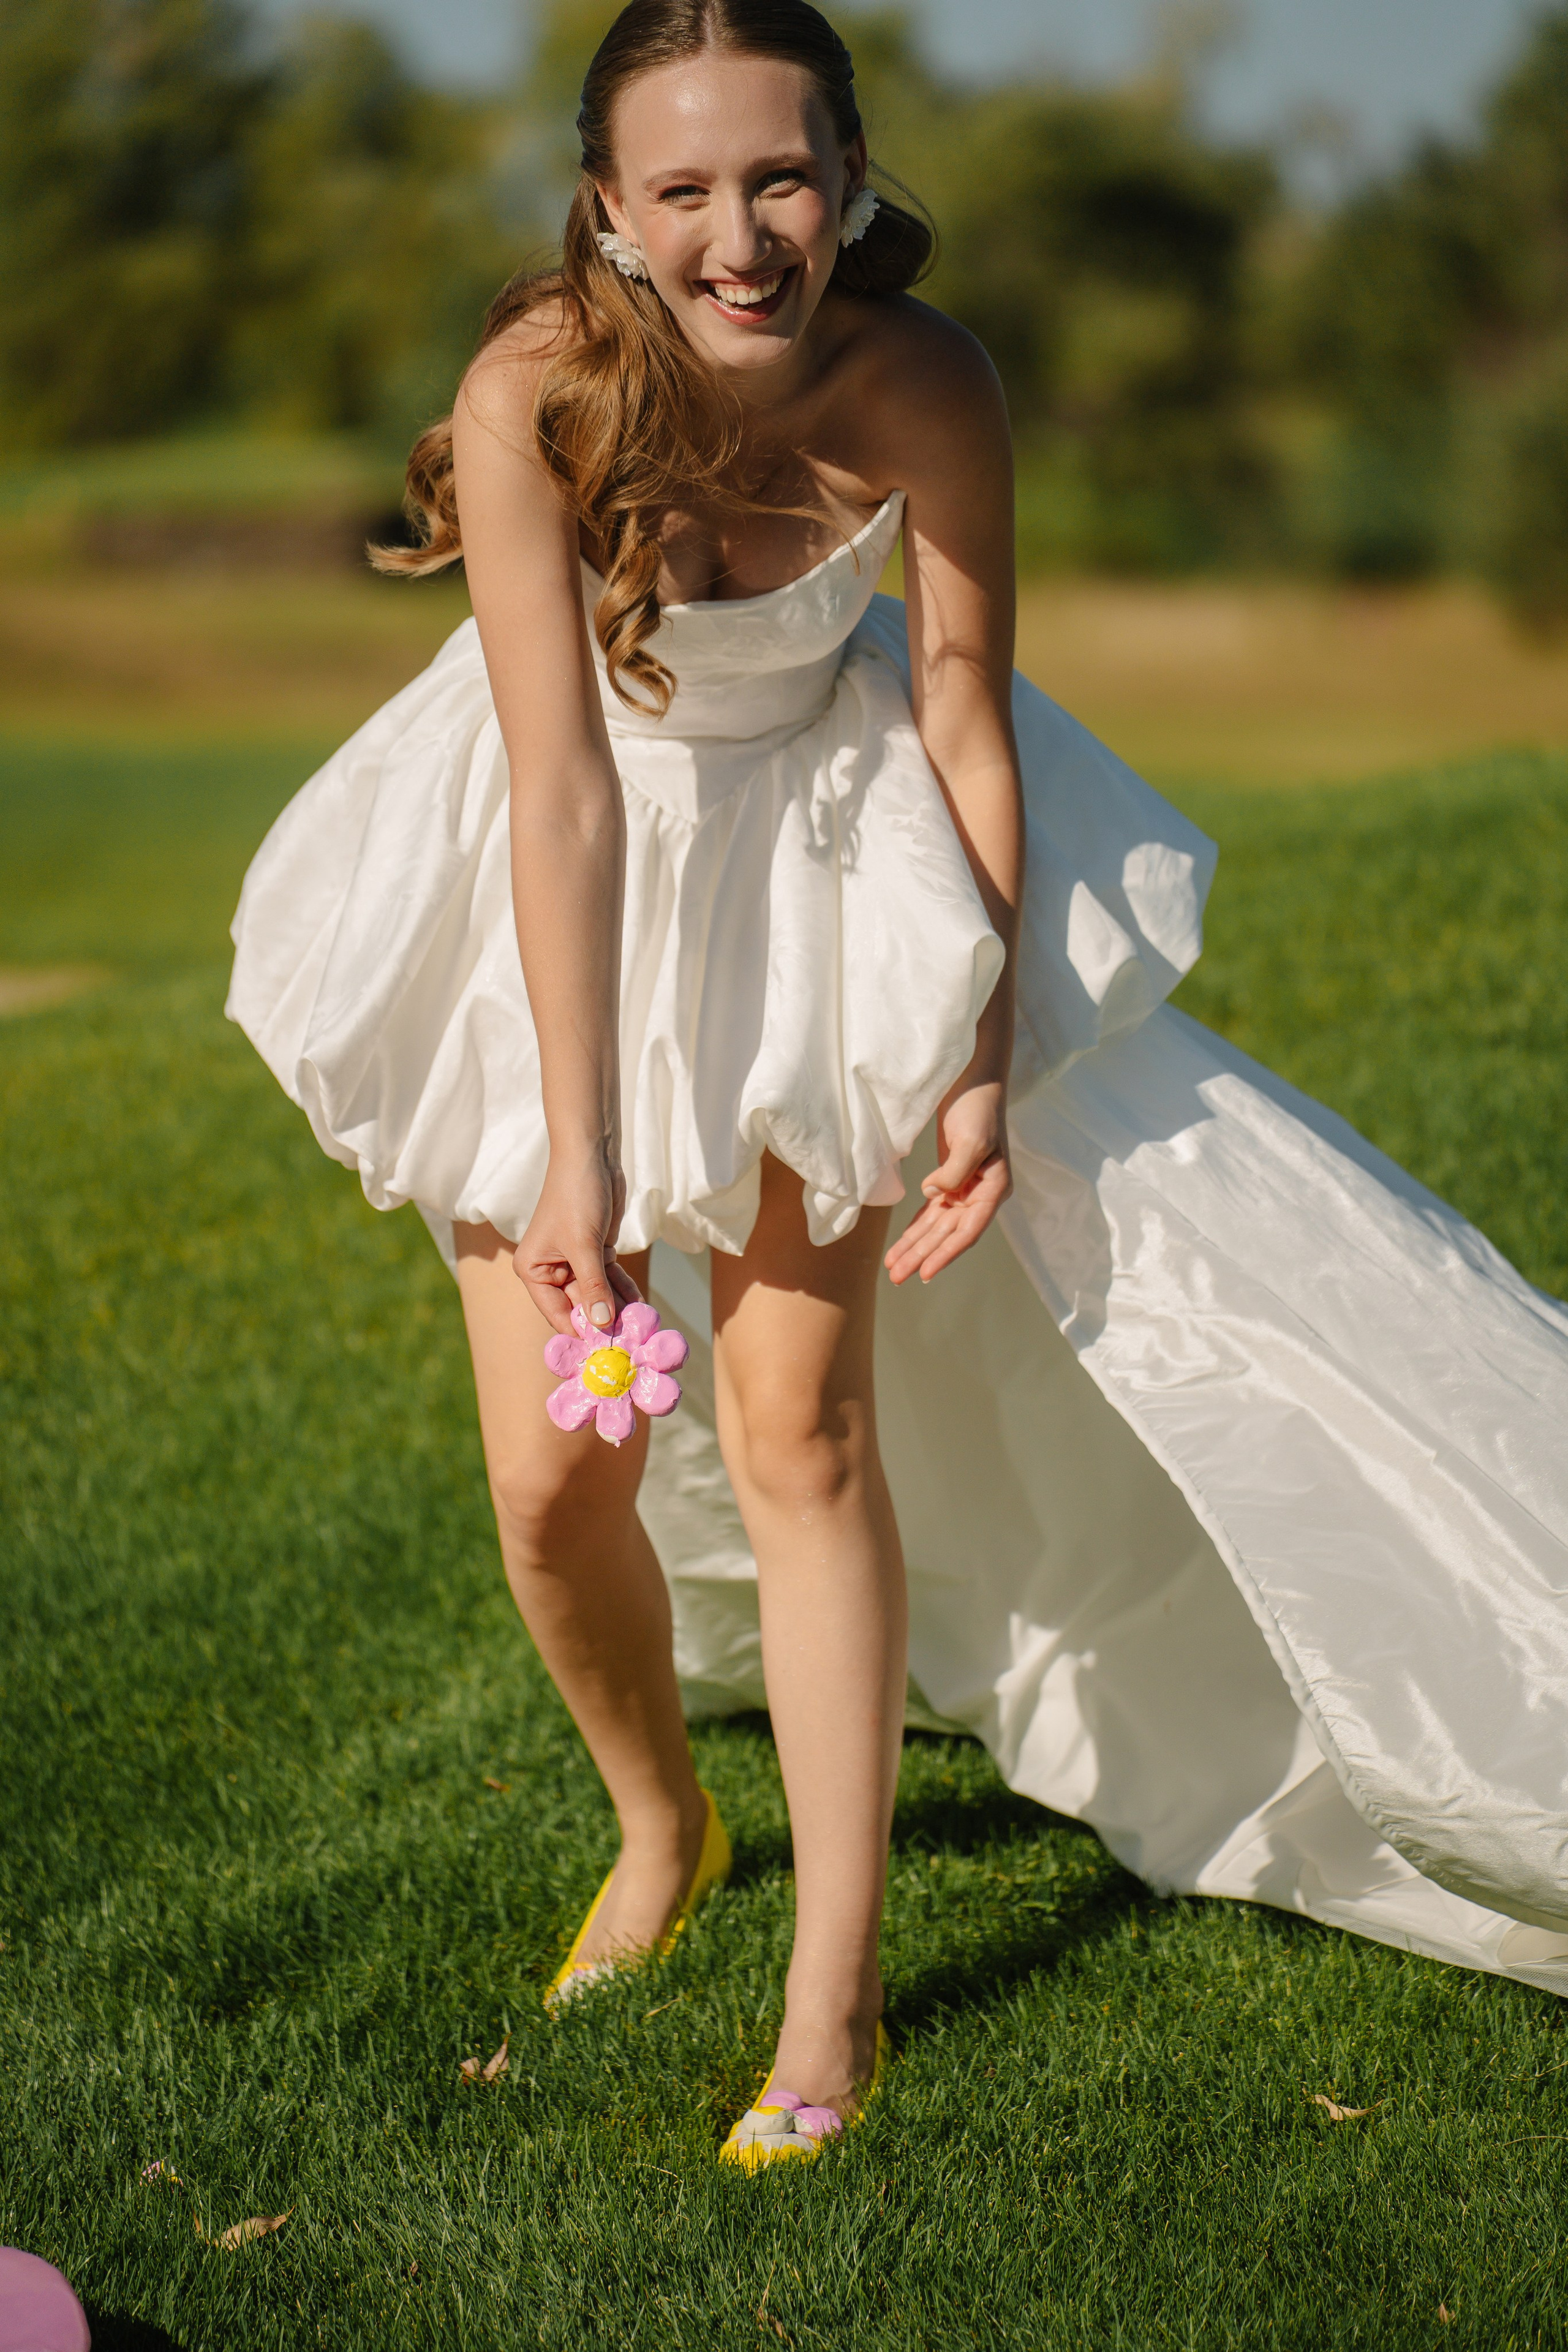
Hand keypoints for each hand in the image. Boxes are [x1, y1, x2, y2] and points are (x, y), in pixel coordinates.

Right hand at [513, 1144, 642, 1333]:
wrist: (591, 1156)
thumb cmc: (575, 1196)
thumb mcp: (585, 1246)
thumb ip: (594, 1287)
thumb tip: (601, 1324)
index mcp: (534, 1271)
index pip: (557, 1314)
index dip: (581, 1331)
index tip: (606, 1349)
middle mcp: (551, 1270)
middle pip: (580, 1307)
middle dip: (605, 1320)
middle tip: (632, 1338)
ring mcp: (575, 1262)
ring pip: (599, 1295)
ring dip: (619, 1307)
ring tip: (642, 1324)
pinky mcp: (596, 1252)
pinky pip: (610, 1280)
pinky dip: (625, 1290)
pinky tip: (642, 1304)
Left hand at [883, 1075, 1011, 1286]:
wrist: (972, 1079)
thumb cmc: (977, 1107)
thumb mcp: (970, 1139)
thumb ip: (954, 1172)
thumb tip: (933, 1194)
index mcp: (994, 1188)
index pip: (969, 1230)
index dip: (947, 1253)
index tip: (926, 1273)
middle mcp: (981, 1195)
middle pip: (949, 1234)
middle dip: (923, 1256)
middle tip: (898, 1278)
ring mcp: (965, 1189)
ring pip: (937, 1227)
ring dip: (916, 1247)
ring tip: (894, 1269)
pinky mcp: (949, 1180)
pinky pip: (931, 1212)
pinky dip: (916, 1228)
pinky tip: (901, 1246)